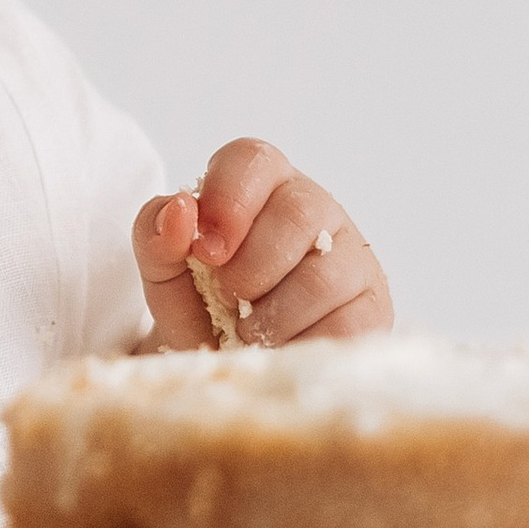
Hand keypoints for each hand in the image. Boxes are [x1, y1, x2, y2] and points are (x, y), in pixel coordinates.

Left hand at [134, 140, 391, 350]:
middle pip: (298, 213)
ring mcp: (351, 256)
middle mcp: (314, 208)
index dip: (228, 201)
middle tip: (227, 300)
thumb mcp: (165, 273)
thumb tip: (180, 211)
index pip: (253, 160)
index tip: (205, 251)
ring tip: (249, 332)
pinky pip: (346, 324)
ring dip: (272, 316)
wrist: (227, 367)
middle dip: (251, 268)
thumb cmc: (199, 307)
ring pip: (323, 276)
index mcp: (260, 184)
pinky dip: (300, 344)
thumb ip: (156, 235)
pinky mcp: (373, 307)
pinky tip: (281, 348)